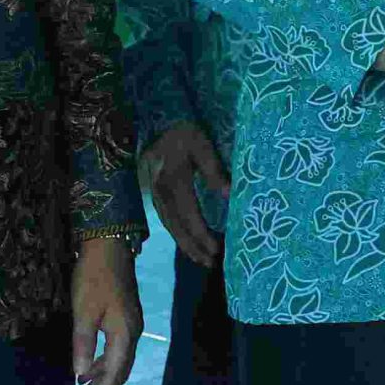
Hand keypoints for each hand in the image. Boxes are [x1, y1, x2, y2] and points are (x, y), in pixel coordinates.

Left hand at [71, 236, 142, 384]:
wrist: (109, 244)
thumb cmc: (94, 277)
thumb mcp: (84, 311)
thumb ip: (83, 343)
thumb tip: (79, 374)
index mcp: (125, 334)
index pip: (113, 375)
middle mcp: (133, 333)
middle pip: (119, 373)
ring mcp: (130, 325)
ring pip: (117, 363)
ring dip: (99, 381)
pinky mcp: (124, 318)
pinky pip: (115, 351)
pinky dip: (101, 365)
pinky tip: (86, 370)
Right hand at [139, 122, 227, 267]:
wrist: (158, 121)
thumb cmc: (184, 132)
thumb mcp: (202, 145)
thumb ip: (215, 171)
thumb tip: (230, 196)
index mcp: (175, 182)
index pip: (190, 217)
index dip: (202, 236)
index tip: (217, 250)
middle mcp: (162, 193)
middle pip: (178, 227)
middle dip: (194, 248)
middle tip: (212, 263)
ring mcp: (155, 194)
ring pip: (169, 226)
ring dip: (185, 245)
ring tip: (201, 260)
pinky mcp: (154, 193)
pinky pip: (164, 219)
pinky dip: (176, 234)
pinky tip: (186, 241)